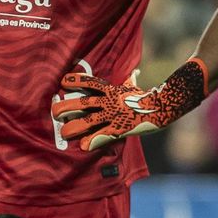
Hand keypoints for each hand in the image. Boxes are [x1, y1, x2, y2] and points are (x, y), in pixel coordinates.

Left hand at [50, 59, 208, 150]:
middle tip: (54, 111)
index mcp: (112, 91)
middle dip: (68, 106)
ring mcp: (114, 115)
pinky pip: (103, 135)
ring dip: (75, 126)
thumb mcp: (136, 87)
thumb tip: (135, 71)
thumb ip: (131, 80)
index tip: (63, 81)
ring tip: (64, 132)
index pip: (91, 83)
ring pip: (90, 121)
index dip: (77, 81)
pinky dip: (92, 140)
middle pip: (84, 103)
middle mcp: (110, 102)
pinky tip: (82, 145)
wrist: (163, 107)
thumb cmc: (147, 97)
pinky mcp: (120, 129)